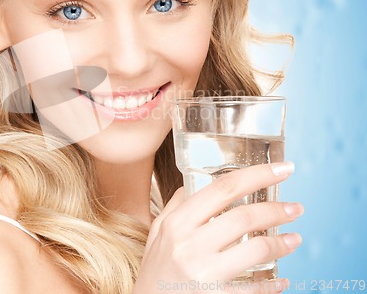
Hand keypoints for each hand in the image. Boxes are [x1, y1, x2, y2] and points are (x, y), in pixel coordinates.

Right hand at [133, 162, 302, 292]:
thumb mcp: (157, 234)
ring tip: (294, 239)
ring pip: (254, 249)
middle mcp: (189, 244)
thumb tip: (194, 184)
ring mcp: (202, 273)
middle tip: (296, 208)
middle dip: (277, 209)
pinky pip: (252, 289)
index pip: (223, 189)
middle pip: (243, 217)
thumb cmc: (154, 273)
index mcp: (177, 223)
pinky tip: (280, 280)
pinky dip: (271, 284)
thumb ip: (175, 207)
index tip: (283, 168)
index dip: (258, 175)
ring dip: (281, 244)